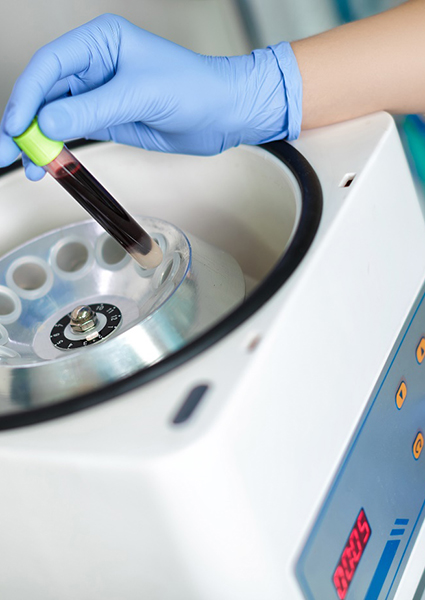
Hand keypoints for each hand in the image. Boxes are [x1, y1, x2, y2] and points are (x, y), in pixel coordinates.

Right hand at [0, 14, 301, 179]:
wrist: (223, 114)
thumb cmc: (195, 89)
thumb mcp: (141, 95)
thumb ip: (93, 109)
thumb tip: (47, 122)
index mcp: (100, 42)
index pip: (49, 65)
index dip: (27, 96)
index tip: (15, 126)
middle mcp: (94, 66)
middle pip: (45, 92)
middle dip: (23, 123)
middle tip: (5, 151)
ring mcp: (99, 95)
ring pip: (55, 116)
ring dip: (38, 141)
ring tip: (26, 167)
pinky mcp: (108, 119)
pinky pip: (73, 132)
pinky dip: (58, 148)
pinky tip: (48, 164)